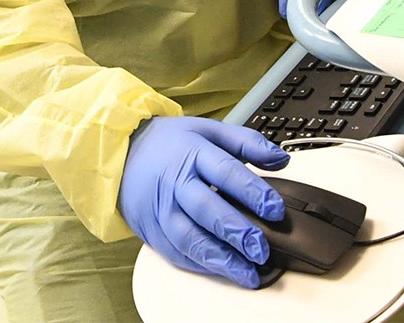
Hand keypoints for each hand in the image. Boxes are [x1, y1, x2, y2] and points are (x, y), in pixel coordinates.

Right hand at [117, 116, 288, 288]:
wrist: (121, 151)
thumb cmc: (169, 142)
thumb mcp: (207, 130)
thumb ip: (246, 143)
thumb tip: (281, 158)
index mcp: (192, 152)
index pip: (225, 172)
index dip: (252, 192)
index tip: (276, 210)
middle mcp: (174, 181)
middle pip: (205, 209)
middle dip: (235, 231)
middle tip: (261, 249)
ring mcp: (160, 208)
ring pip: (188, 237)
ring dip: (218, 257)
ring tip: (246, 273)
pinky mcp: (151, 228)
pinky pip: (175, 251)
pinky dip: (199, 264)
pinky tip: (221, 269)